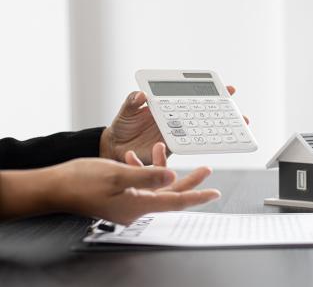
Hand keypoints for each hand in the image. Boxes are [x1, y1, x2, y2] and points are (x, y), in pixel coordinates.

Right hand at [46, 154, 219, 224]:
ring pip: (156, 187)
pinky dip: (142, 170)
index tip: (214, 192)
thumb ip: (147, 175)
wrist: (53, 188)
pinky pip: (140, 185)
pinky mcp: (120, 198)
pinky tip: (134, 156)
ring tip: (162, 148)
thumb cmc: (81, 181)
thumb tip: (173, 175)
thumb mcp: (118, 174)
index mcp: (139, 205)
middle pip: (171, 194)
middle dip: (189, 181)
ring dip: (162, 169)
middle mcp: (136, 208)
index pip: (176, 201)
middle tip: (206, 170)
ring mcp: (127, 204)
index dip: (197, 195)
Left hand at [100, 86, 248, 163]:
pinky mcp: (172, 148)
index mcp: (168, 106)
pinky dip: (203, 144)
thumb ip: (132, 102)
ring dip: (220, 130)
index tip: (227, 90)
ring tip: (237, 129)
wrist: (116, 150)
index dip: (210, 92)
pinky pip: (190, 145)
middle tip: (239, 113)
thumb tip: (141, 96)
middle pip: (204, 113)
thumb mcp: (125, 111)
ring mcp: (176, 133)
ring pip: (202, 130)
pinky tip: (216, 143)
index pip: (191, 96)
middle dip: (224, 112)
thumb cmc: (122, 128)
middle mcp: (175, 119)